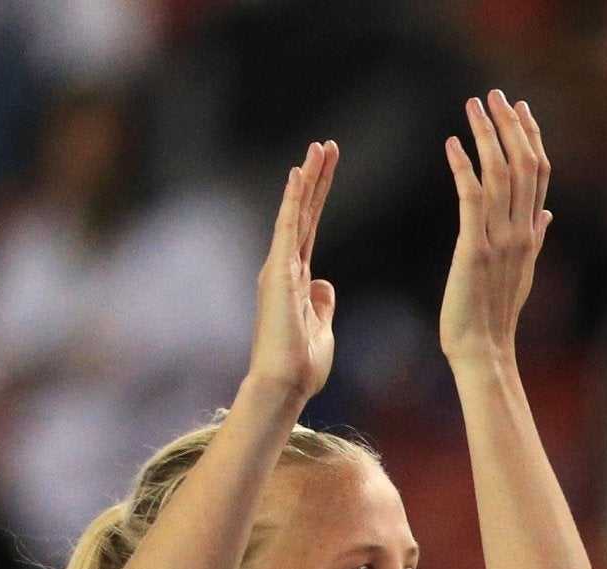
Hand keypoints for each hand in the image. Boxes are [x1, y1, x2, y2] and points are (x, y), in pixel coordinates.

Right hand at [248, 140, 337, 401]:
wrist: (285, 384)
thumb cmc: (301, 365)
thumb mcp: (321, 328)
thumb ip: (322, 303)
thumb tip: (325, 284)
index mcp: (297, 278)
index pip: (310, 227)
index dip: (318, 197)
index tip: (327, 169)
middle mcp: (284, 267)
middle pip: (303, 213)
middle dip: (315, 178)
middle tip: (326, 145)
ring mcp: (279, 268)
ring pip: (295, 214)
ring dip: (307, 180)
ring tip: (318, 149)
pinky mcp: (278, 274)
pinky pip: (287, 230)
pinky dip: (292, 202)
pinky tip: (298, 175)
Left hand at [441, 91, 550, 364]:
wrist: (483, 349)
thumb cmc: (496, 314)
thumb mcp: (523, 271)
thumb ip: (537, 236)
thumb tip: (548, 213)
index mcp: (532, 234)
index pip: (539, 175)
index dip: (531, 137)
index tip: (520, 108)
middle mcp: (522, 232)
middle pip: (523, 166)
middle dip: (510, 126)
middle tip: (495, 94)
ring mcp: (501, 240)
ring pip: (501, 175)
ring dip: (487, 136)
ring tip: (474, 106)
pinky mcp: (474, 249)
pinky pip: (471, 199)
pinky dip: (463, 168)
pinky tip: (452, 143)